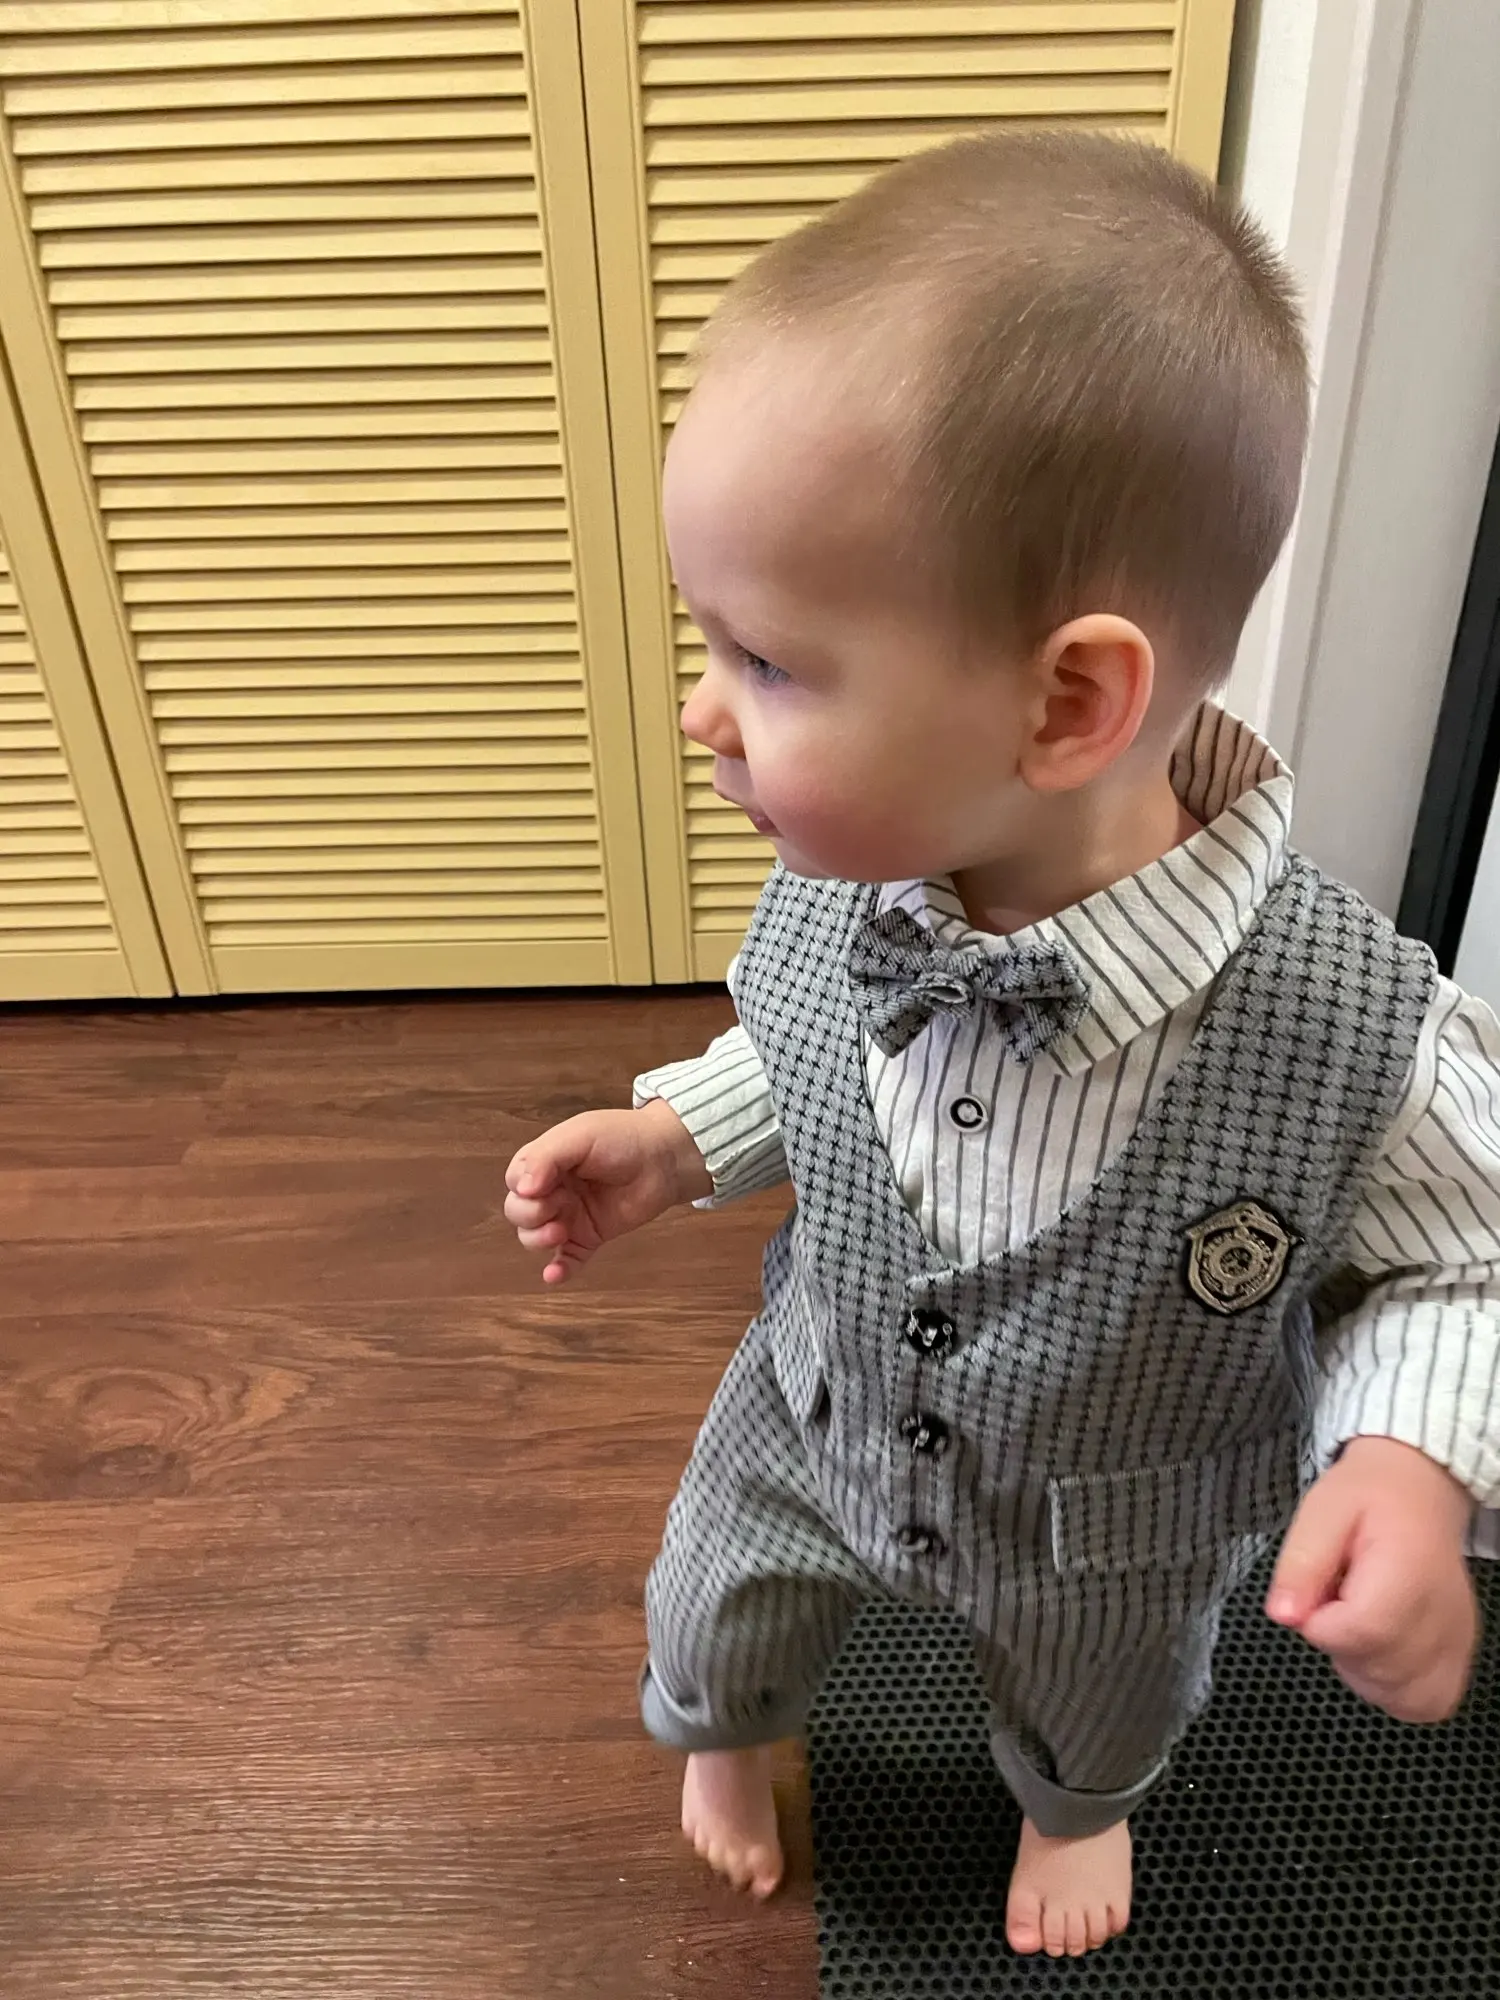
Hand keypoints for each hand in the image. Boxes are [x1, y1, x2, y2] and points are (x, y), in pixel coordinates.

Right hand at [504, 1099, 711, 1285]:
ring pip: (534, 1237)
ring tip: (561, 1231)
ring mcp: (571, 1216)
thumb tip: (522, 1189)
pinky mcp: (590, 1237)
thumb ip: (546, 1158)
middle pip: (519, 1212)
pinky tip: (554, 1274)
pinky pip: (567, 1259)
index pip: (515, 1181)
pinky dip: (558, 1270)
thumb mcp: (579, 1137)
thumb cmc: (622, 1138)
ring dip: (537, 1239)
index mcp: (546, 1163)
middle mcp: (554, 1190)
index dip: (521, 1188)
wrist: (664, 1158)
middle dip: (529, 1214)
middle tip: (558, 1205)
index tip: (540, 1188)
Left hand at [1267, 1436, 1477, 1722]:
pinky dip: (1395, 1690)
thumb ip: (1301, 1564)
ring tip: (1355, 1620)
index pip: (1362, 1632)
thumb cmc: (1367, 1498)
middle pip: (1379, 1670)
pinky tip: (1377, 1651)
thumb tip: (1283, 1616)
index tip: (1316, 1592)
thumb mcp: (1321, 1511)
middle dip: (1337, 1644)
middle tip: (1336, 1597)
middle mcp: (1442, 1616)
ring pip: (1402, 1697)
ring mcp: (1456, 1641)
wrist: (1419, 1491)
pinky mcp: (1458, 1655)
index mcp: (1407, 1573)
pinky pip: (1428, 1701)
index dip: (1320, 1621)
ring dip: (1363, 1671)